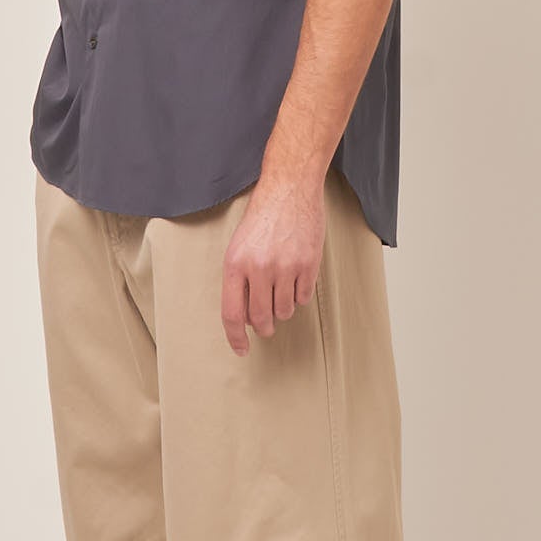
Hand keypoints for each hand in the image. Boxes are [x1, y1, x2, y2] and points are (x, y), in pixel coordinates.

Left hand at [220, 170, 326, 354]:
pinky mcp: (308, 264)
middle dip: (264, 327)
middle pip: (261, 318)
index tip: (241, 350)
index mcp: (235, 264)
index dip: (235, 337)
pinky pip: (303, 296)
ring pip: (285, 310)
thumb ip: (239, 281)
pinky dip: (299, 294)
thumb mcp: (238, 247)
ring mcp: (285, 266)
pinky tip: (295, 277)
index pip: (232, 313)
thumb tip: (244, 317)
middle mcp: (259, 268)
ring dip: (283, 307)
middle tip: (266, 326)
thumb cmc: (262, 218)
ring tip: (281, 287)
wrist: (289, 190)